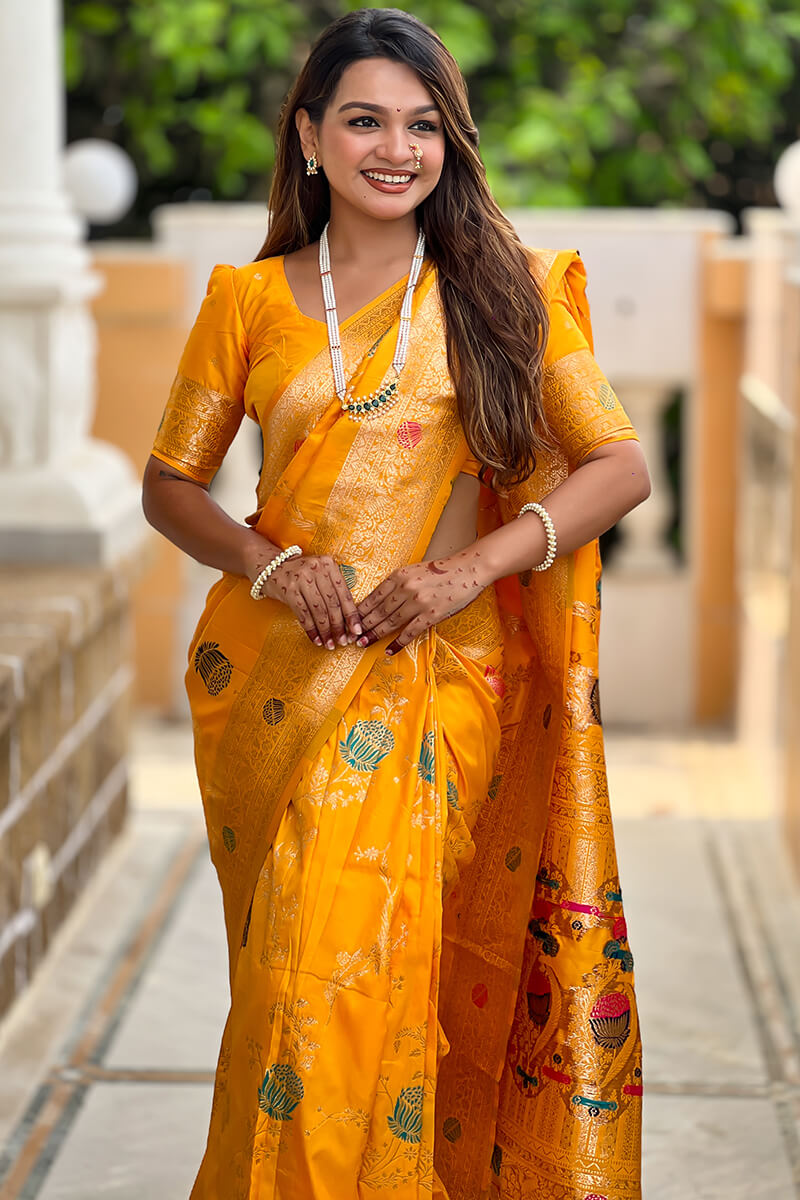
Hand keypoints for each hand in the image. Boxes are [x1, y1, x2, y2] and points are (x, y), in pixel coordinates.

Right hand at [254, 553, 362, 648]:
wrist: (270, 566)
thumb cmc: (300, 574)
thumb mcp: (319, 574)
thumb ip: (333, 589)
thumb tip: (349, 620)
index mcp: (328, 564)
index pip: (344, 593)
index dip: (351, 614)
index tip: (356, 630)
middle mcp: (316, 569)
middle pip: (332, 603)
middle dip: (339, 626)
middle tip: (344, 641)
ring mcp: (301, 579)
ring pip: (319, 611)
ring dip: (325, 631)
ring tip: (330, 644)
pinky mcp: (289, 590)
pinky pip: (303, 614)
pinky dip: (311, 629)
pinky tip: (315, 639)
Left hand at [356, 551, 486, 655]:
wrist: (468, 570)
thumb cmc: (441, 571)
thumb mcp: (414, 571)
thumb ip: (398, 584)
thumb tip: (380, 601)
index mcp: (399, 575)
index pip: (373, 596)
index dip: (360, 610)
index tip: (351, 620)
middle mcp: (406, 588)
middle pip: (379, 611)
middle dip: (363, 625)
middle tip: (351, 636)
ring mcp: (419, 602)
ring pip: (390, 622)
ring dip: (375, 634)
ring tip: (364, 643)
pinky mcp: (431, 615)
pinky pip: (410, 632)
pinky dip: (397, 643)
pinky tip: (388, 650)